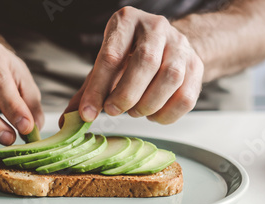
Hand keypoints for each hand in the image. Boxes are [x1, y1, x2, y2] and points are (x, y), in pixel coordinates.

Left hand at [65, 6, 203, 123]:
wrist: (167, 48)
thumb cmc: (130, 57)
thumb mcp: (106, 66)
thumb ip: (88, 91)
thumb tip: (67, 120)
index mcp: (127, 22)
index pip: (111, 56)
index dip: (98, 89)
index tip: (88, 113)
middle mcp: (156, 27)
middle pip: (145, 63)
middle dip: (126, 95)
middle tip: (113, 111)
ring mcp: (181, 45)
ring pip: (170, 79)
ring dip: (148, 104)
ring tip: (135, 112)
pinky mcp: (197, 65)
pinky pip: (187, 96)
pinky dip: (167, 114)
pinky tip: (154, 115)